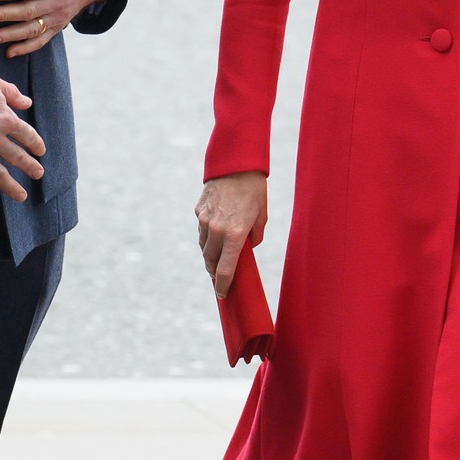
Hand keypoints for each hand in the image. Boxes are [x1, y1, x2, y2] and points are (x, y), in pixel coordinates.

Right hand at [0, 69, 45, 202]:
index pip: (28, 136)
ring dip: (12, 187)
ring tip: (21, 196)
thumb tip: (27, 103)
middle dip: (30, 167)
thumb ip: (12, 93)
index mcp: (6, 120)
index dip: (36, 144)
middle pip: (18, 158)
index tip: (40, 151)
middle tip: (38, 174)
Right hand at [197, 172, 267, 299]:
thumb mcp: (261, 216)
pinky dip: (207, 237)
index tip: (223, 295)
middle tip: (219, 280)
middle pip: (211, 261)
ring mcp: (204, 220)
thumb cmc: (254, 191)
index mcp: (234, 234)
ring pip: (203, 247)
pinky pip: (201, 231)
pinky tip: (214, 237)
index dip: (223, 286)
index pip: (226, 269)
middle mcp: (216, 230)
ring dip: (209, 257)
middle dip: (214, 273)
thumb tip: (247, 248)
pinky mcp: (198, 211)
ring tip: (215, 262)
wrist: (236, 164)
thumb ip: (254, 237)